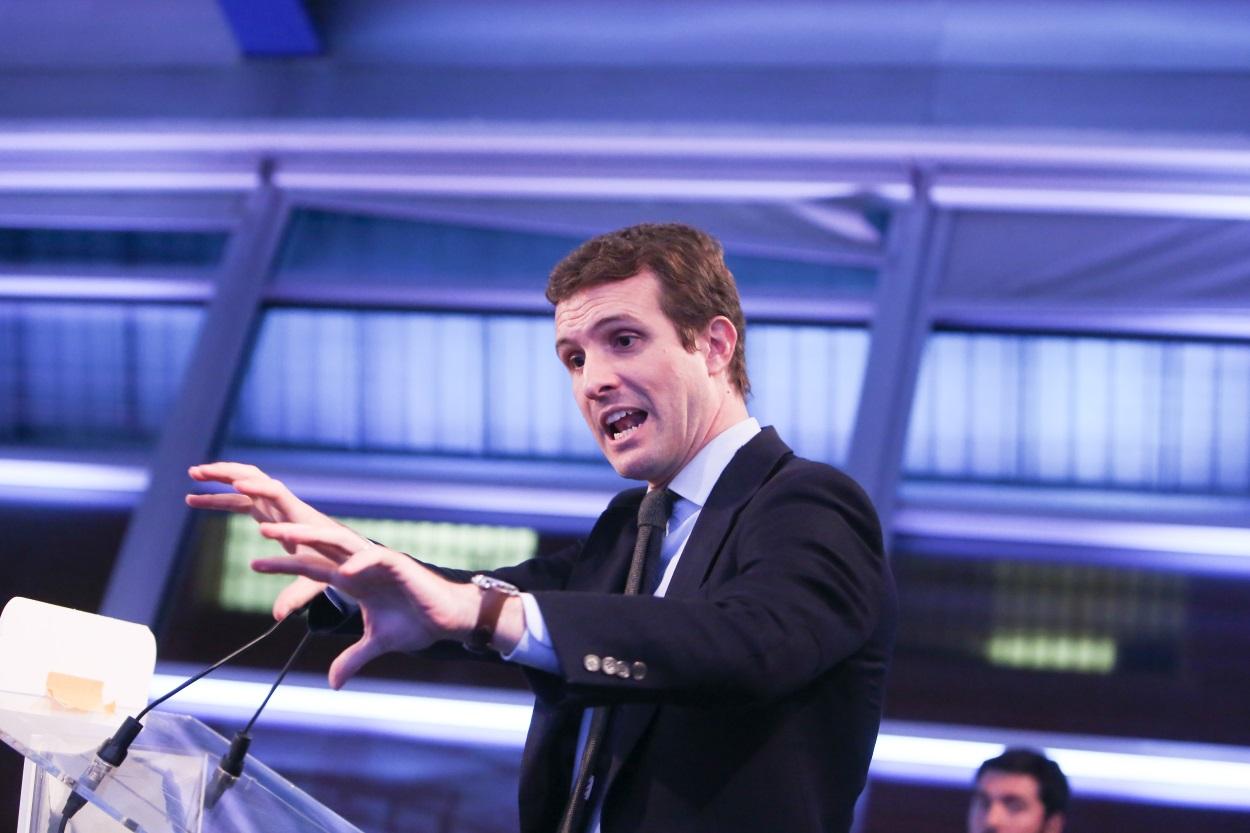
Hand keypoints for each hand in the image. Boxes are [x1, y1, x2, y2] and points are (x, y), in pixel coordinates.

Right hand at [187, 462, 367, 619]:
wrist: (340, 553)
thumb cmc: (331, 564)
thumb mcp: (314, 580)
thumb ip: (296, 595)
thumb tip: (278, 615)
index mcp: (295, 515)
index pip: (276, 493)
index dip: (259, 487)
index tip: (238, 485)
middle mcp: (282, 505)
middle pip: (254, 477)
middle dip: (228, 472)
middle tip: (200, 472)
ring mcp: (272, 506)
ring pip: (243, 482)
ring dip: (219, 476)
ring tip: (192, 474)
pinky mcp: (264, 511)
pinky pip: (237, 499)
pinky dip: (217, 497)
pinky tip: (192, 499)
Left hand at [254, 522, 480, 688]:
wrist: (449, 619)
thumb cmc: (417, 623)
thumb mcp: (377, 644)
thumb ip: (352, 658)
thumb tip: (333, 683)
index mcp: (353, 579)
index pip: (313, 568)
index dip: (285, 565)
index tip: (254, 564)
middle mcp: (362, 566)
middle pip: (321, 545)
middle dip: (291, 536)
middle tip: (261, 527)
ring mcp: (379, 562)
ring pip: (341, 542)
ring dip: (313, 537)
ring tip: (286, 534)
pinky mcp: (401, 565)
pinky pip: (376, 559)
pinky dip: (361, 563)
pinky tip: (344, 571)